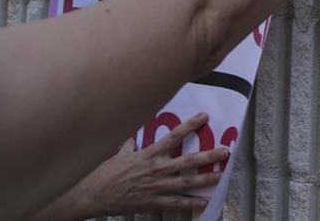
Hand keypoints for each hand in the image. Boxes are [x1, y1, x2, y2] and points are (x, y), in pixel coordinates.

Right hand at [77, 112, 226, 214]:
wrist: (93, 194)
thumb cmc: (104, 172)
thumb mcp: (118, 153)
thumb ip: (129, 144)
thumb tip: (132, 135)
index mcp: (149, 154)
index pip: (174, 136)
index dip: (190, 125)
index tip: (205, 117)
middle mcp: (156, 169)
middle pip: (187, 161)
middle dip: (208, 156)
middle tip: (225, 151)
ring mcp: (156, 186)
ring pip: (186, 182)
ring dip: (206, 179)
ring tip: (221, 176)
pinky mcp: (153, 202)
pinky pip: (176, 202)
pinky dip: (191, 202)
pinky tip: (204, 201)